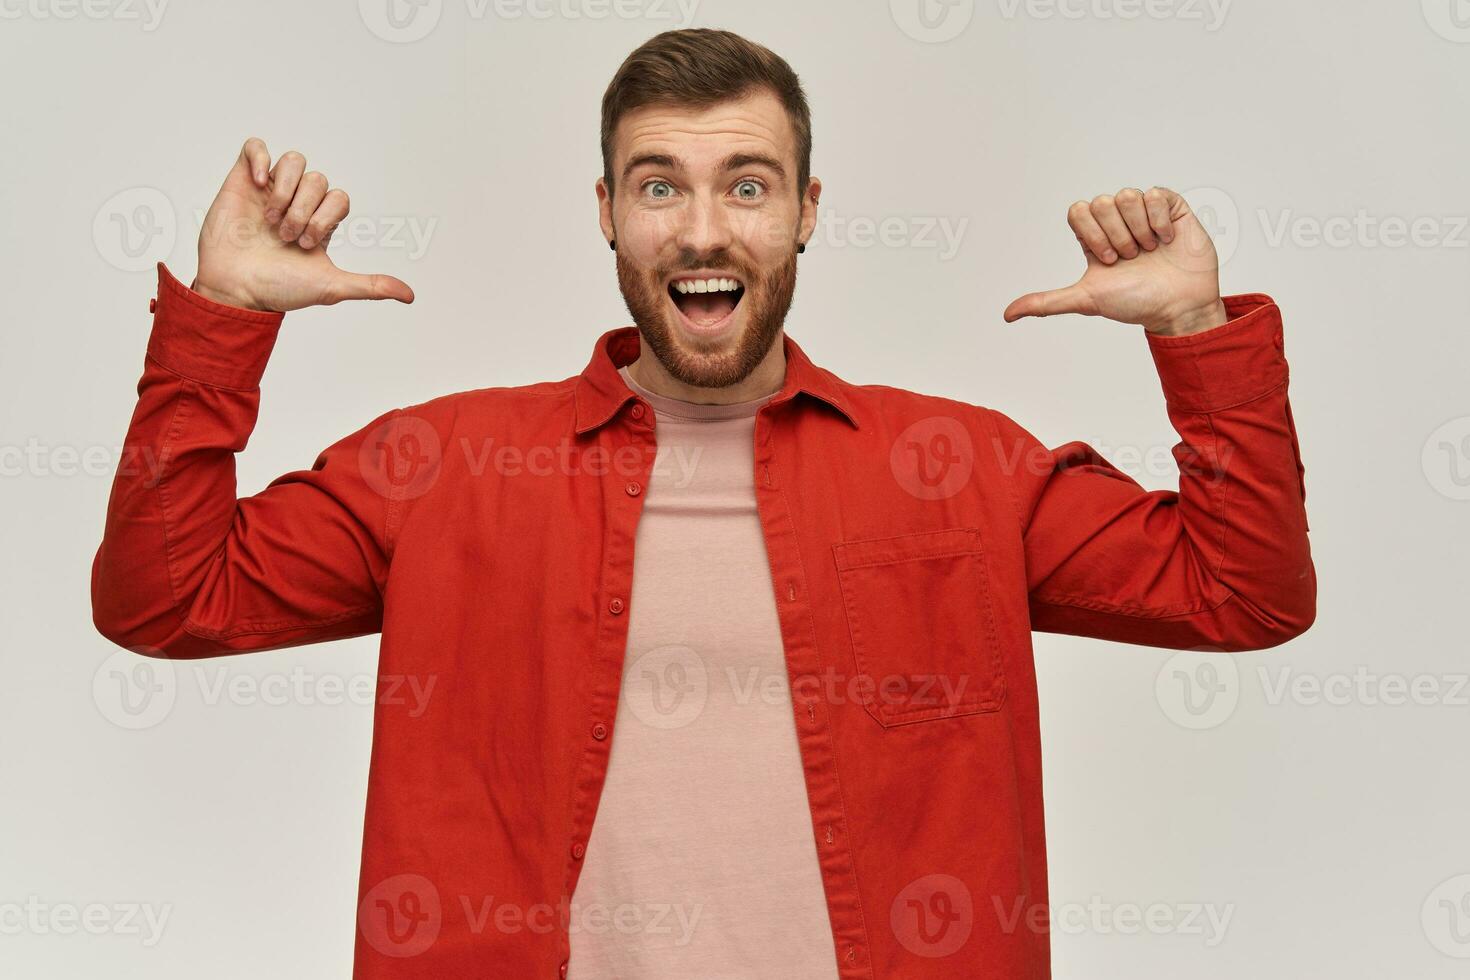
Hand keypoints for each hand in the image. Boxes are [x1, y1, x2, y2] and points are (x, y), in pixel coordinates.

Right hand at [191, 138, 413, 312]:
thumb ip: (370, 286)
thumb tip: (409, 295)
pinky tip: (257, 183)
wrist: (235, 289)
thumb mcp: (331, 287)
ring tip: (270, 219)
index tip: (308, 244)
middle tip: (286, 236)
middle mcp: (297, 202)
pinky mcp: (242, 181)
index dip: (327, 216)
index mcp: (319, 222)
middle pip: (318, 179)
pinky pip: (256, 147)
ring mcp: (270, 190)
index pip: (340, 197)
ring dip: (286, 190)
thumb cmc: (279, 289)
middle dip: (304, 210)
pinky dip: (260, 158)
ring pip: (294, 161)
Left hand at [1003, 186, 1226, 336]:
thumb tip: (1007, 314)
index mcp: (1095, 237)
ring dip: (1138, 229)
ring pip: (1127, 195)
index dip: (1091, 233)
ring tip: (1150, 250)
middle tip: (1131, 257)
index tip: (1107, 259)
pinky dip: (1160, 220)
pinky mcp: (1170, 208)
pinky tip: (1167, 240)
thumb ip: (1046, 302)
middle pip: (1102, 202)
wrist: (1178, 306)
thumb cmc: (1135, 303)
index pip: (1078, 210)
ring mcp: (1144, 213)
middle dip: (1116, 235)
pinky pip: (1156, 194)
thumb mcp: (1085, 300)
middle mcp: (1117, 222)